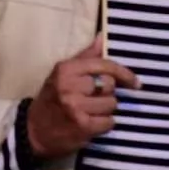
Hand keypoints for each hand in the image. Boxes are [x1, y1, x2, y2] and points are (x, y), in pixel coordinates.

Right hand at [25, 37, 140, 159]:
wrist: (33, 131)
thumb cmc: (51, 99)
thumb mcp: (62, 75)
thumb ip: (84, 57)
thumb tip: (101, 37)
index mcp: (66, 69)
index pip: (103, 66)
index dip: (123, 73)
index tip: (135, 82)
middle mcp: (70, 86)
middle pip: (109, 85)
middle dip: (107, 93)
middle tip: (95, 99)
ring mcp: (76, 106)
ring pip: (111, 104)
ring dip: (106, 110)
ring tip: (91, 112)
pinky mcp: (83, 126)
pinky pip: (109, 122)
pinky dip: (104, 124)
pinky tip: (92, 123)